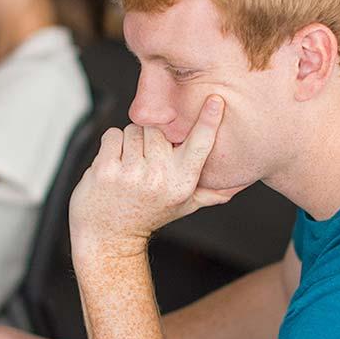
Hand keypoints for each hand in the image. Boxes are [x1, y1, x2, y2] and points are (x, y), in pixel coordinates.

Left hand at [69, 95, 242, 257]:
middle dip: (148, 138)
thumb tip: (232, 189)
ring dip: (129, 143)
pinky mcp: (106, 170)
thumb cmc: (148, 215)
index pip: (199, 145)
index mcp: (182, 182)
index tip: (215, 101)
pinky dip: (111, 145)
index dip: (208, 121)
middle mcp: (160, 178)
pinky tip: (113, 165)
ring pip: (133, 130)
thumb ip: (207, 194)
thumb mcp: (182, 206)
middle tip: (144, 162)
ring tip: (128, 167)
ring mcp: (132, 174)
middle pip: (157, 129)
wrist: (110, 237)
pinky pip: (112, 135)